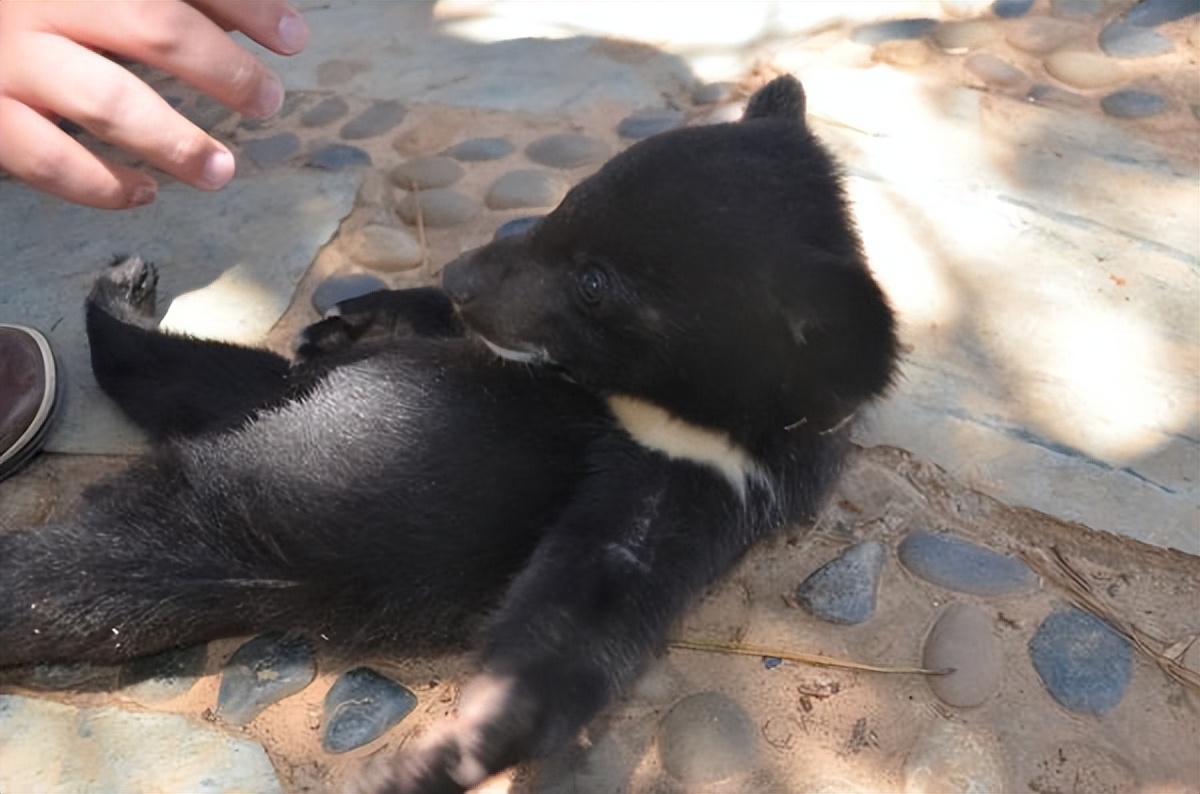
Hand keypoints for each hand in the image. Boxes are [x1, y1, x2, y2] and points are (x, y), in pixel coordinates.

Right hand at [0, 0, 309, 208]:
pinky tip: (145, 191)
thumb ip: (169, 2)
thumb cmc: (35, 8)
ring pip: (108, 100)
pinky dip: (104, 184)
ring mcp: (9, 57)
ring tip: (220, 170)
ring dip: (177, 142)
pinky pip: (51, 158)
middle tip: (266, 100)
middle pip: (154, 25)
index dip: (248, 5)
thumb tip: (251, 19)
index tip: (292, 37)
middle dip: (225, 69)